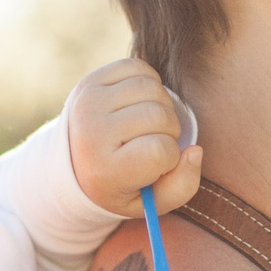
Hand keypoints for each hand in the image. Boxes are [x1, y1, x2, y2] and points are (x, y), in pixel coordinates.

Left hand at [67, 59, 202, 218]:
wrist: (75, 161)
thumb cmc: (124, 183)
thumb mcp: (151, 202)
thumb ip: (182, 185)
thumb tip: (195, 150)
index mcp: (103, 170)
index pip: (159, 151)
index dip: (171, 158)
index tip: (157, 165)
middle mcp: (91, 133)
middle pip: (159, 116)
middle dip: (170, 130)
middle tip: (156, 141)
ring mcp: (88, 102)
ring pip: (152, 88)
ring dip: (162, 106)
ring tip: (149, 123)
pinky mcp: (90, 81)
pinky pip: (137, 68)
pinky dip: (150, 83)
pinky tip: (140, 103)